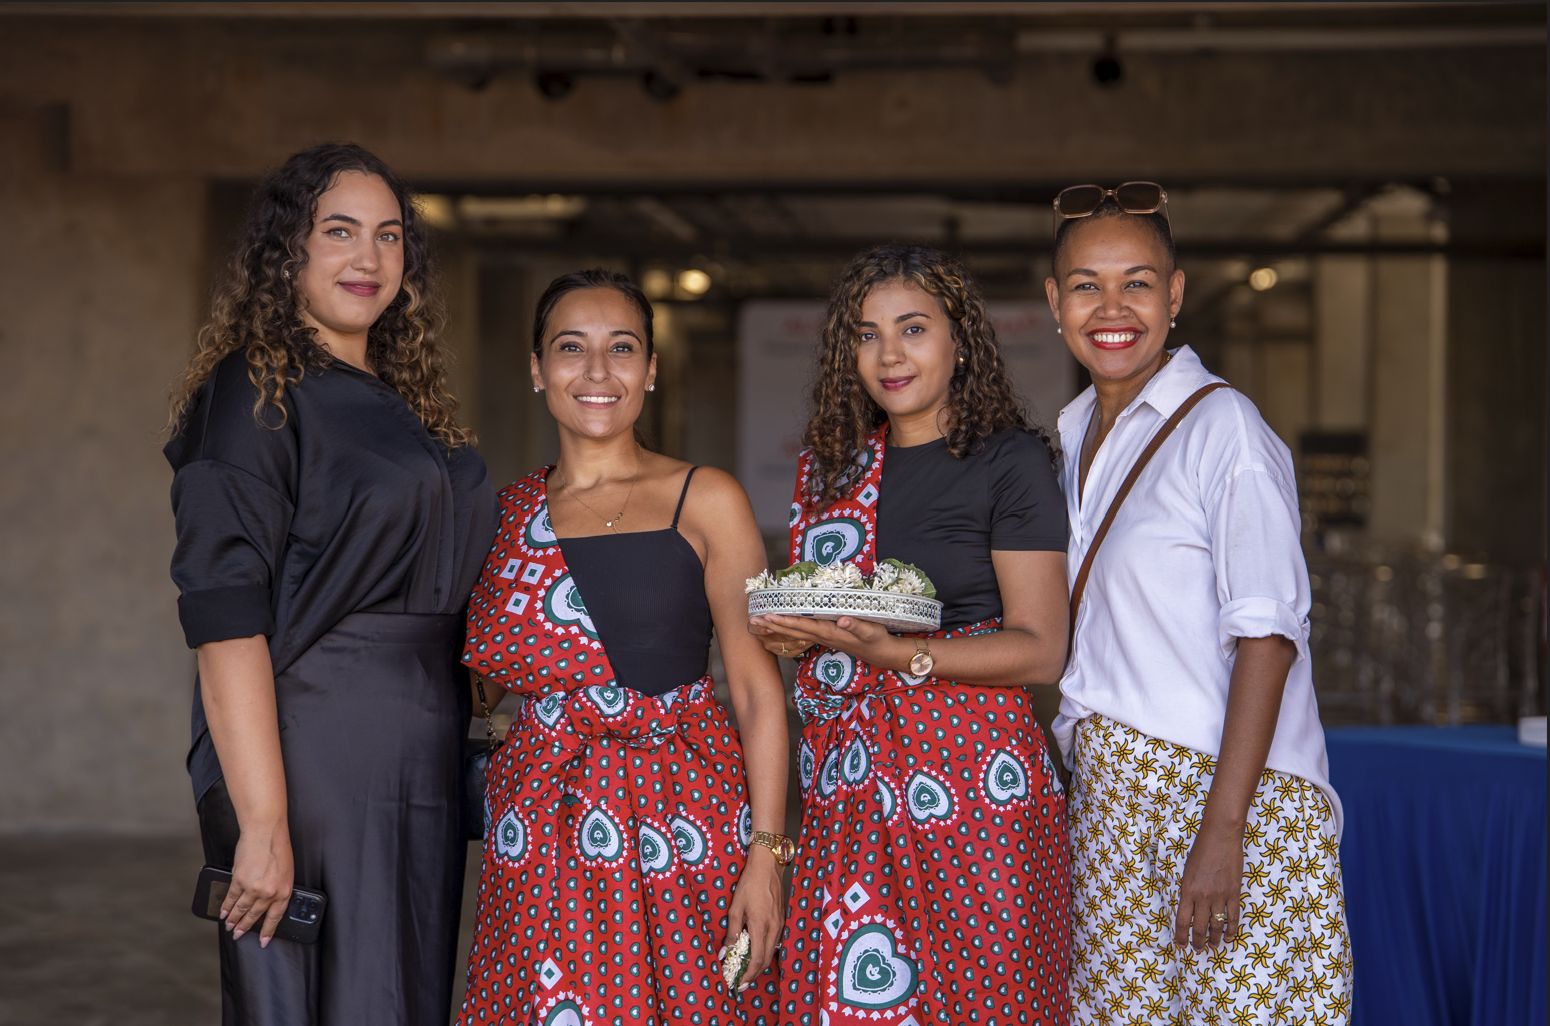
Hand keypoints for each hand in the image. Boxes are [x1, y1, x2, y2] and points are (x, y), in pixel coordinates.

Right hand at [222, 824, 294, 947]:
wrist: (266, 833)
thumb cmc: (278, 848)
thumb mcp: (286, 873)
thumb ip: (278, 889)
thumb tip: (269, 902)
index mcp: (283, 892)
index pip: (275, 918)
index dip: (268, 931)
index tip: (264, 941)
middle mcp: (268, 893)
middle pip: (255, 916)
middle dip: (245, 928)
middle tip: (238, 935)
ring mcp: (253, 888)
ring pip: (241, 910)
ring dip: (234, 920)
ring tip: (229, 926)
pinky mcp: (239, 881)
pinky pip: (231, 898)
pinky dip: (226, 907)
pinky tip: (224, 912)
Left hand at [721, 846, 784, 991]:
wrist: (768, 865)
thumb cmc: (750, 884)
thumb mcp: (735, 907)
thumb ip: (732, 931)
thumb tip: (726, 952)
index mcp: (760, 925)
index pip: (757, 959)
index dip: (748, 975)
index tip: (738, 983)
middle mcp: (773, 928)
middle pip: (766, 960)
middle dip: (754, 975)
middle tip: (741, 982)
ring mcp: (780, 924)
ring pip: (771, 952)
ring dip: (760, 964)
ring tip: (746, 970)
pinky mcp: (781, 920)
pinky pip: (774, 942)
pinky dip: (765, 952)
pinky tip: (755, 952)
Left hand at [749, 614, 905, 669]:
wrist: (881, 653)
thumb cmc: (877, 638)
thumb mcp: (871, 630)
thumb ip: (857, 625)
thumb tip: (843, 620)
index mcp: (830, 632)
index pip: (803, 626)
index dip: (786, 621)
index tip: (769, 616)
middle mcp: (822, 636)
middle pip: (793, 631)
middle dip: (773, 626)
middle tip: (753, 620)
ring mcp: (822, 638)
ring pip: (794, 634)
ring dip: (776, 629)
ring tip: (757, 624)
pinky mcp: (825, 637)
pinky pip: (801, 635)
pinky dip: (787, 632)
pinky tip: (775, 630)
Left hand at [1174, 824, 1243, 950]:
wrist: (1220, 836)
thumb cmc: (1201, 850)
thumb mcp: (1187, 870)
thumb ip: (1188, 890)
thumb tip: (1189, 908)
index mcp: (1187, 890)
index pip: (1182, 921)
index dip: (1181, 936)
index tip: (1181, 945)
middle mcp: (1202, 897)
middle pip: (1199, 928)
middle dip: (1198, 942)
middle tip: (1198, 950)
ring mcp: (1219, 896)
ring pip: (1216, 926)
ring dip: (1214, 939)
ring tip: (1212, 947)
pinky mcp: (1234, 893)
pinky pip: (1233, 918)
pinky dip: (1231, 930)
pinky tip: (1228, 937)